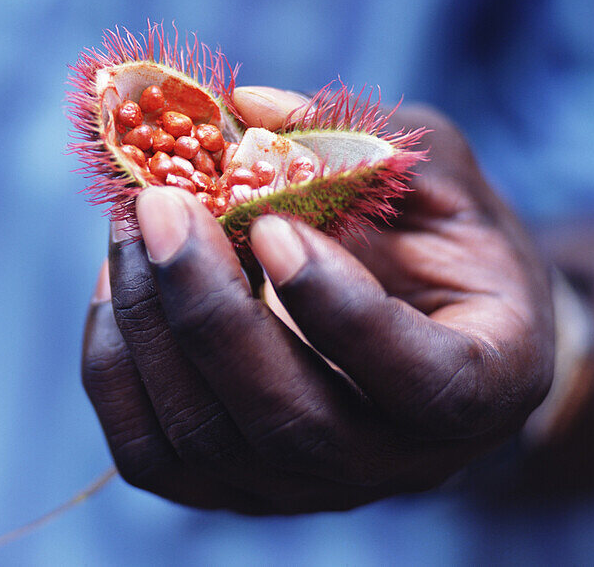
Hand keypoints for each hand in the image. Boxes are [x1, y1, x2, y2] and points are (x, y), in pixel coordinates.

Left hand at [81, 87, 553, 512]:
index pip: (422, 384)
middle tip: (160, 205)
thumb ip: (360, 140)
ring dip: (147, 320)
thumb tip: (247, 107)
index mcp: (480, 387)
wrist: (420, 328)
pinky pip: (146, 449)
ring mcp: (300, 486)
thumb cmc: (439, 245)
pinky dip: (114, 360)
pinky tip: (120, 279)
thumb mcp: (434, 177)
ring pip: (202, 440)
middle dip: (208, 307)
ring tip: (132, 223)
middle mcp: (391, 462)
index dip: (339, 309)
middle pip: (289, 422)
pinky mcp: (225, 485)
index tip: (271, 223)